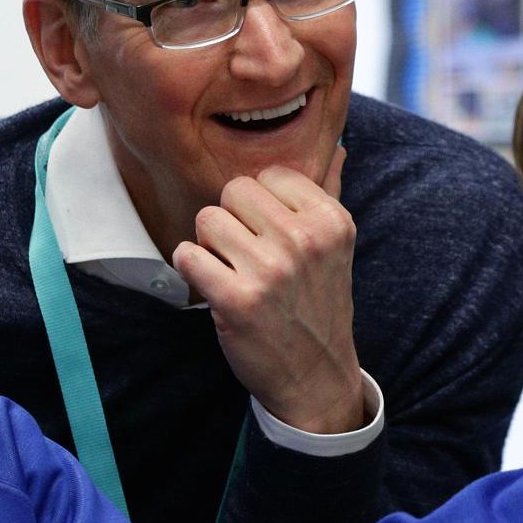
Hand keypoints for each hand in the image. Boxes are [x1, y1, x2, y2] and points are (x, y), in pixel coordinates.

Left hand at [173, 147, 366, 433]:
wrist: (317, 376)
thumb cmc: (318, 306)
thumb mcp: (335, 249)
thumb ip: (328, 194)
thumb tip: (335, 146)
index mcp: (331, 221)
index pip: (268, 174)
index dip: (259, 204)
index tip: (271, 235)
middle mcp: (304, 241)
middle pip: (233, 191)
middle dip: (232, 220)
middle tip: (247, 256)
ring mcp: (271, 271)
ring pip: (206, 219)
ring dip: (210, 246)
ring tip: (233, 272)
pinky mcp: (236, 300)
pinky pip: (186, 254)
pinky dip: (192, 269)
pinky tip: (214, 287)